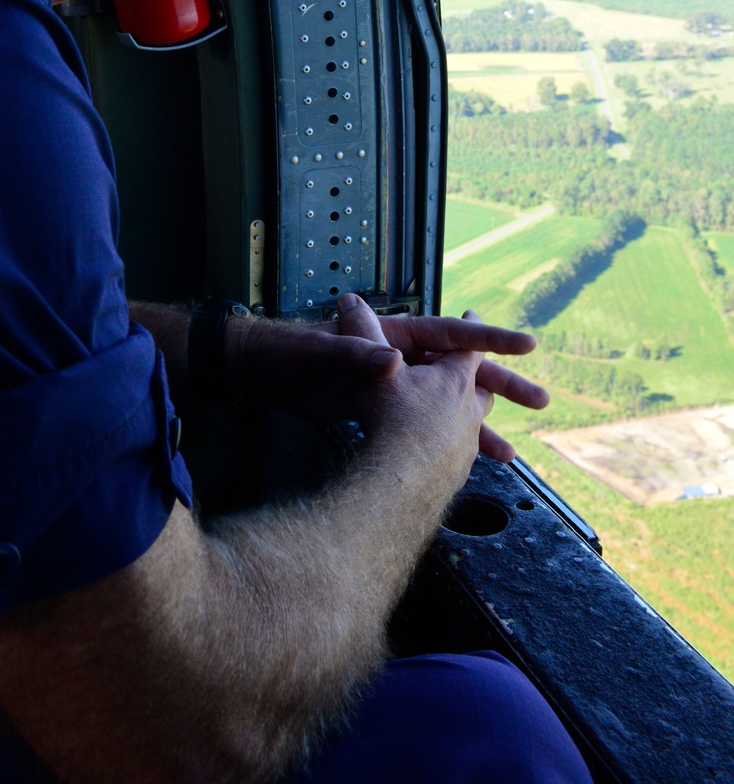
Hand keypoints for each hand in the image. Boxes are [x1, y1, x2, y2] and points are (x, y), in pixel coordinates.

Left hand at [224, 300, 545, 460]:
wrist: (259, 373)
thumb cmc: (287, 353)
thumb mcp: (320, 352)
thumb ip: (355, 352)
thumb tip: (392, 360)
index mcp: (395, 335)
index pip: (451, 332)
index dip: (488, 336)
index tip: (527, 344)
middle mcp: (401, 358)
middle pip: (461, 371)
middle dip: (502, 386)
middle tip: (542, 401)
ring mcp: (393, 387)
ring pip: (447, 406)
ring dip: (479, 428)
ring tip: (512, 456)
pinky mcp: (380, 412)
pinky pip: (424, 430)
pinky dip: (445, 447)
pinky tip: (460, 468)